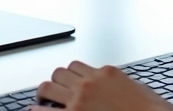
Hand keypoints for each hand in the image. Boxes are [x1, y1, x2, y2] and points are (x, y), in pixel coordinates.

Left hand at [30, 61, 171, 110]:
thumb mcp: (136, 89)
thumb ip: (119, 84)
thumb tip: (113, 86)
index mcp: (106, 74)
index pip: (77, 66)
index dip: (71, 75)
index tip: (68, 82)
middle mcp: (89, 83)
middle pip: (60, 72)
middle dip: (56, 82)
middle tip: (54, 91)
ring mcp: (79, 100)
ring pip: (48, 86)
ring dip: (44, 93)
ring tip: (42, 101)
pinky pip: (44, 110)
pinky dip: (36, 110)